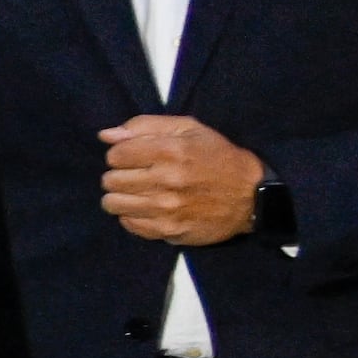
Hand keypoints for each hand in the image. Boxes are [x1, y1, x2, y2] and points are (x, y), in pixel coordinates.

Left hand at [99, 115, 267, 247]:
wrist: (252, 196)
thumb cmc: (218, 157)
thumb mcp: (189, 129)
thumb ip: (145, 127)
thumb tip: (106, 135)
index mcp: (171, 151)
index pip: (116, 154)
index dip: (121, 154)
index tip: (133, 157)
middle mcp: (167, 180)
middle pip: (111, 180)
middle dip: (118, 175)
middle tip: (137, 175)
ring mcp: (167, 209)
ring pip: (113, 203)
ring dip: (121, 196)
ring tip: (138, 192)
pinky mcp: (169, 231)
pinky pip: (128, 224)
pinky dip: (132, 216)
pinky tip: (148, 208)